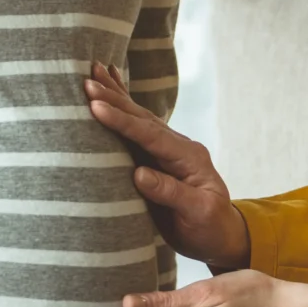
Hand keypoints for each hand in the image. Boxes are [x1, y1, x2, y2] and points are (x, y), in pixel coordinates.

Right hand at [85, 62, 249, 268]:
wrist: (220, 235)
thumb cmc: (211, 228)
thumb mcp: (198, 213)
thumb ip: (171, 193)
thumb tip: (139, 175)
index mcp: (189, 157)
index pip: (151, 135)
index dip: (123, 121)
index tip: (97, 107)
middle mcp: (178, 147)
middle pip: (142, 118)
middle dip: (114, 99)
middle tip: (86, 81)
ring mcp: (168, 150)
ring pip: (138, 117)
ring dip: (116, 95)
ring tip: (93, 71)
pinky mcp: (157, 157)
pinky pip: (136, 128)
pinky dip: (122, 107)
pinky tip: (112, 88)